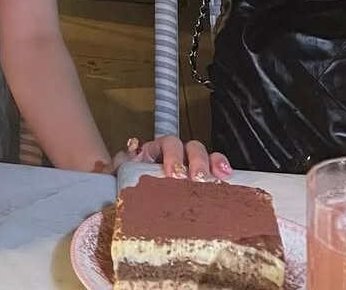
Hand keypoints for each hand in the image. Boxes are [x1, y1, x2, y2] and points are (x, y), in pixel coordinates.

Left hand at [111, 135, 231, 182]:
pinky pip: (214, 169)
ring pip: (203, 155)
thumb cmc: (125, 187)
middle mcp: (173, 156)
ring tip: (216, 178)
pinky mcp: (201, 182)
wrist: (128, 202)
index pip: (165, 144)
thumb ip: (119, 162)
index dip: (172, 155)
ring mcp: (188, 167)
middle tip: (194, 179)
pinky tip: (228, 177)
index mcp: (153, 152)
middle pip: (187, 147)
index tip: (174, 173)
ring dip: (210, 163)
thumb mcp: (117, 175)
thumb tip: (131, 150)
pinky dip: (222, 169)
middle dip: (194, 161)